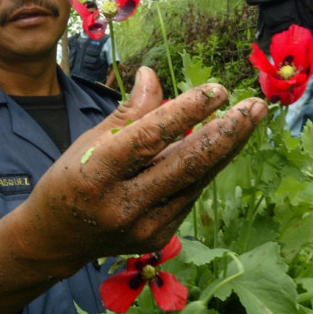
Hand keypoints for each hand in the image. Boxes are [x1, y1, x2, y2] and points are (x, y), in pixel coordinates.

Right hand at [0, 67, 266, 313]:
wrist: (57, 238)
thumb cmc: (73, 177)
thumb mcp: (92, 140)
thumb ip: (129, 113)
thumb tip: (154, 75)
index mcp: (98, 174)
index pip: (148, 139)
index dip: (186, 113)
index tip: (218, 90)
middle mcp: (123, 205)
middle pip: (186, 165)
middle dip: (227, 133)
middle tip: (256, 106)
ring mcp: (143, 227)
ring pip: (196, 180)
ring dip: (228, 147)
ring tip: (251, 117)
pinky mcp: (158, 237)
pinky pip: (189, 194)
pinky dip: (206, 167)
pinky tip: (222, 143)